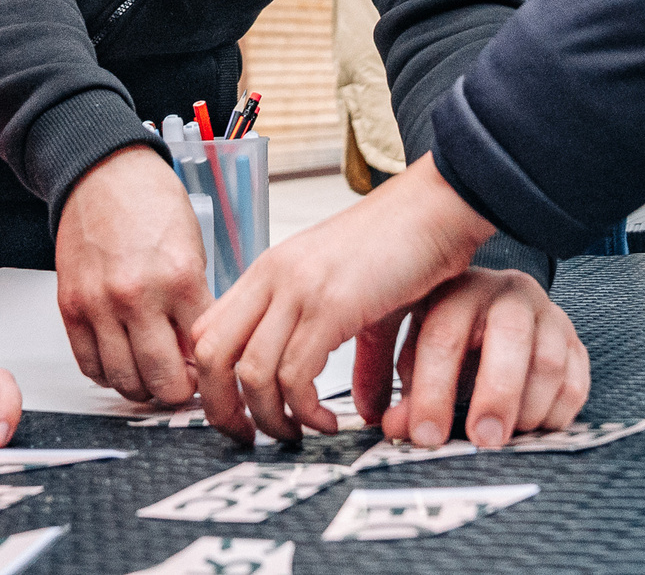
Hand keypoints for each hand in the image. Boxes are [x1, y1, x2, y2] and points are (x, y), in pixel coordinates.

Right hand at [55, 144, 210, 405]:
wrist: (103, 173)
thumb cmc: (152, 203)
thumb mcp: (193, 250)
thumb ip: (197, 304)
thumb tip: (202, 354)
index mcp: (179, 278)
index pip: (204, 354)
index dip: (213, 369)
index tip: (213, 371)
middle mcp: (137, 295)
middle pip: (163, 381)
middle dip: (179, 390)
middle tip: (185, 382)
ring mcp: (99, 304)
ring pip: (124, 381)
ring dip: (143, 387)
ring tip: (154, 373)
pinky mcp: (70, 306)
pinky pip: (88, 365)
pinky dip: (108, 374)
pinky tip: (122, 362)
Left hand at [194, 153, 586, 446]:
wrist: (438, 206)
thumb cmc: (403, 244)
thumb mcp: (356, 298)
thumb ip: (349, 352)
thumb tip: (359, 407)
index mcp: (269, 271)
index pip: (206, 330)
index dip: (210, 379)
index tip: (236, 412)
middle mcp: (272, 276)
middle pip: (210, 354)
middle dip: (223, 408)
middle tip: (251, 438)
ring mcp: (298, 288)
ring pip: (250, 372)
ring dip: (270, 418)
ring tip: (298, 434)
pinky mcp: (330, 304)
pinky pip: (295, 376)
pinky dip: (306, 410)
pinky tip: (329, 420)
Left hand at [371, 268, 586, 449]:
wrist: (492, 307)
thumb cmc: (449, 334)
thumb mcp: (416, 353)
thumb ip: (406, 392)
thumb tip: (395, 428)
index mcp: (457, 290)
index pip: (443, 337)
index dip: (433, 392)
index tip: (427, 436)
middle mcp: (506, 293)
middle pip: (509, 337)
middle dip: (496, 396)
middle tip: (483, 439)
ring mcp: (546, 314)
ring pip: (549, 361)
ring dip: (528, 409)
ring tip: (508, 435)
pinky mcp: (573, 340)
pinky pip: (576, 380)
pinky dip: (556, 413)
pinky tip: (534, 427)